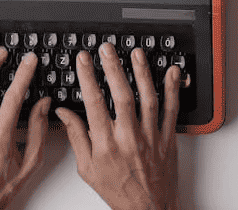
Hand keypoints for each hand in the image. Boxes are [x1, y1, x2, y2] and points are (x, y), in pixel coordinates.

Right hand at [54, 44, 180, 209]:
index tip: (83, 59)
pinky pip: (172, 110)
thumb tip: (63, 112)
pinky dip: (174, 89)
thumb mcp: (87, 168)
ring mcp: (151, 136)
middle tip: (107, 48)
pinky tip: (172, 72)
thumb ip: (75, 136)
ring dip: (142, 73)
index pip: (94, 103)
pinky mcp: (168, 138)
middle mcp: (129, 138)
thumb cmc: (118, 190)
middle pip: (122, 95)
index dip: (87, 77)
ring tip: (136, 53)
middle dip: (113, 68)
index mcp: (106, 144)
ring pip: (148, 98)